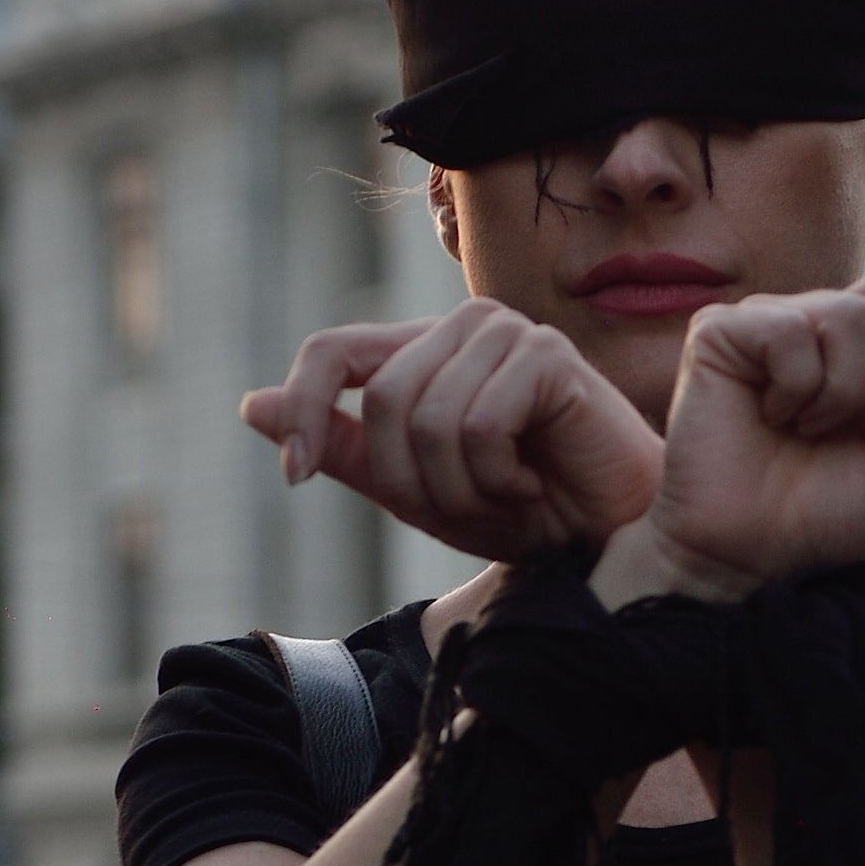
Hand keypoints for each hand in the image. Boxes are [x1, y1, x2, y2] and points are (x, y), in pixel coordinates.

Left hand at [238, 304, 661, 561]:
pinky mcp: (547, 355)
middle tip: (468, 507)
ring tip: (507, 497)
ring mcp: (508, 333)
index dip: (303, 410)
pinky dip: (499, 479)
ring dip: (461, 488)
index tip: (296, 475)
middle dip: (410, 481)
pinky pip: (479, 426)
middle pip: (380, 401)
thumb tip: (252, 406)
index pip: (330, 350)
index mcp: (424, 351)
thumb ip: (345, 448)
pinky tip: (536, 483)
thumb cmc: (525, 510)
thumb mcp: (416, 491)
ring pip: (428, 419)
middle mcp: (463, 328)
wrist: (612, 537)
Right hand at [600, 276, 864, 602]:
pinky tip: (772, 417)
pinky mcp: (725, 332)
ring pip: (850, 313)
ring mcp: (779, 321)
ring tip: (813, 431)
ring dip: (847, 394)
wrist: (758, 559)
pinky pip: (790, 328)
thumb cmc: (833, 513)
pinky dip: (795, 387)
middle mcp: (833, 322)